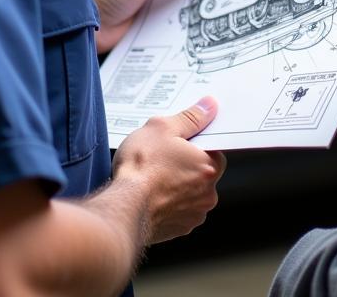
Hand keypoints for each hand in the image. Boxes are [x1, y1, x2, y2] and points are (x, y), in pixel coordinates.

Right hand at [111, 97, 226, 244]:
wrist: (122, 208)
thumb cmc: (142, 167)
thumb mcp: (163, 128)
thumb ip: (190, 117)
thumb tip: (209, 107)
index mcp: (209, 167)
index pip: (214, 151)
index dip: (195, 144)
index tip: (178, 142)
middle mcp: (207, 194)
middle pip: (201, 172)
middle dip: (184, 165)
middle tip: (161, 157)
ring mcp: (193, 215)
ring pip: (189, 193)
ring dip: (175, 185)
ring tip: (151, 177)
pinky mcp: (178, 230)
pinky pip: (177, 211)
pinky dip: (167, 203)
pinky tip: (149, 194)